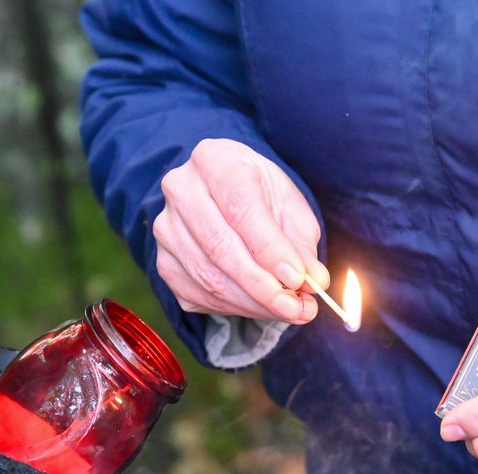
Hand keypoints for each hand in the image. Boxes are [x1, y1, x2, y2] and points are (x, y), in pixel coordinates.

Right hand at [154, 138, 327, 322]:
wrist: (222, 193)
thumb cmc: (259, 195)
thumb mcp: (289, 206)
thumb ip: (300, 244)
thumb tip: (313, 281)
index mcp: (214, 159)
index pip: (239, 208)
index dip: (269, 248)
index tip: (297, 278)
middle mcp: (181, 190)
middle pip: (219, 246)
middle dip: (262, 286)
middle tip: (297, 308)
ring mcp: (166, 228)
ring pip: (208, 278)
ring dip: (252, 303)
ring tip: (288, 310)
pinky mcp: (163, 261)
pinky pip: (198, 295)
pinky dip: (234, 308)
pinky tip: (260, 306)